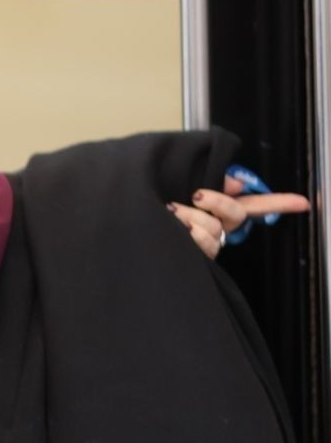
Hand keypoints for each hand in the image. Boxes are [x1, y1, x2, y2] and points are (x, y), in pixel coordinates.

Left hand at [167, 174, 309, 258]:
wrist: (138, 235)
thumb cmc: (163, 209)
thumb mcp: (188, 190)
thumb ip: (216, 185)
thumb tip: (236, 183)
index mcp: (223, 211)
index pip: (258, 205)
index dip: (281, 203)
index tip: (304, 203)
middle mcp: (221, 228)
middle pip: (235, 212)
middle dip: (216, 201)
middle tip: (196, 195)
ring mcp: (211, 244)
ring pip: (213, 226)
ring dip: (190, 216)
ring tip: (171, 212)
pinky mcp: (199, 258)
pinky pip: (201, 242)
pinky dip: (187, 232)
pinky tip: (175, 229)